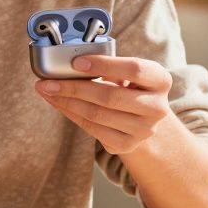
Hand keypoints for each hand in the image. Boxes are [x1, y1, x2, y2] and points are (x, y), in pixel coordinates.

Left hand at [34, 54, 174, 154]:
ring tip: (47, 90)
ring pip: (98, 115)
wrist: (144, 118)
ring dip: (67, 102)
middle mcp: (157, 108)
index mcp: (161, 80)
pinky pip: (92, 129)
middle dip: (74, 88)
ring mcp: (143, 130)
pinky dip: (71, 114)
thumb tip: (69, 64)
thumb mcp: (128, 72)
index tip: (76, 62)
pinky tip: (58, 104)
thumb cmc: (131, 86)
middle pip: (111, 96)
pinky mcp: (127, 144)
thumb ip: (108, 65)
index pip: (134, 69)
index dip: (104, 64)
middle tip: (48, 81)